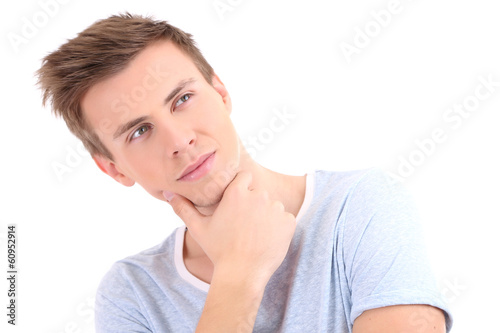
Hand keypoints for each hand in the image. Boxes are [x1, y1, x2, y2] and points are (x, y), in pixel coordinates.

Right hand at [163, 171, 296, 286]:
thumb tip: (169, 194)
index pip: (244, 177)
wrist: (242, 274)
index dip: (242, 189)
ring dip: (267, 215)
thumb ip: (184, 208)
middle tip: (244, 225)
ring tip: (255, 234)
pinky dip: (279, 227)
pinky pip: (285, 218)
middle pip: (258, 193)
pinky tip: (267, 239)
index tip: (238, 204)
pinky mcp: (288, 222)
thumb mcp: (198, 228)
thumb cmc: (219, 250)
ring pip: (272, 206)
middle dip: (254, 205)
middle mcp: (257, 196)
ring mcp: (275, 208)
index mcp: (236, 193)